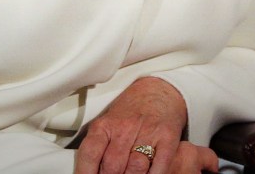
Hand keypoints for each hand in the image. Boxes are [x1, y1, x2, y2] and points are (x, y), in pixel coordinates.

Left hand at [75, 77, 210, 173]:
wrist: (160, 89)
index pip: (90, 153)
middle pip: (112, 166)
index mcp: (105, 124)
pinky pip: (160, 165)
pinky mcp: (168, 136)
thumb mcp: (109, 122)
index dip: (86, 172)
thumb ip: (100, 146)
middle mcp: (126, 126)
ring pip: (135, 169)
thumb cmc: (131, 110)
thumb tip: (91, 171)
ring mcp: (148, 131)